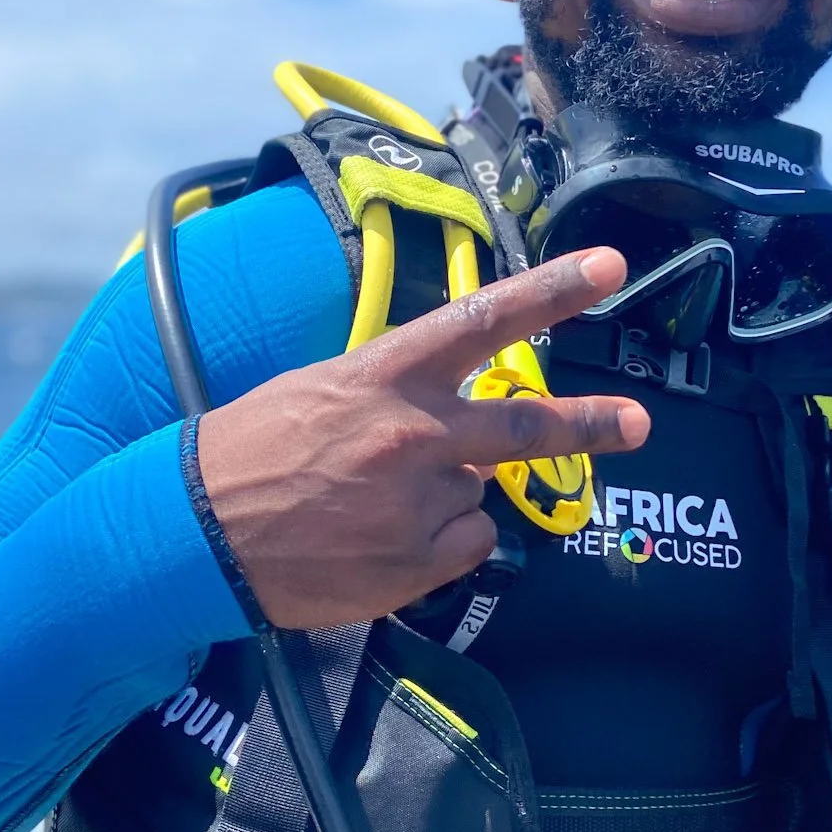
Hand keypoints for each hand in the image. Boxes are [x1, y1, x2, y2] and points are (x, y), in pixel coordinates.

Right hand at [197, 247, 648, 627]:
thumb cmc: (251, 451)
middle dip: (591, 424)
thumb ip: (399, 396)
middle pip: (525, 426)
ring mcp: (420, 502)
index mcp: (385, 376)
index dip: (552, 291)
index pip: (482, 319)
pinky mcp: (418, 563)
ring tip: (374, 508)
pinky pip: (464, 547)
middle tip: (637, 424)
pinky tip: (378, 542)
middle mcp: (414, 434)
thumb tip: (459, 421)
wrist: (193, 533)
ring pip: (479, 497)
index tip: (608, 268)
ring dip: (447, 501)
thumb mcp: (322, 391)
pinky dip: (437, 547)